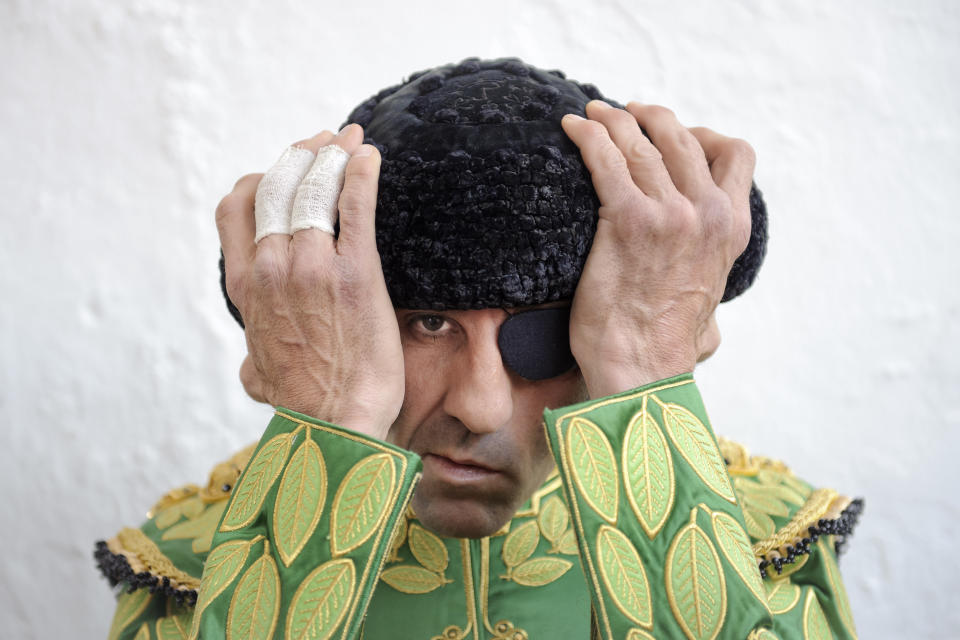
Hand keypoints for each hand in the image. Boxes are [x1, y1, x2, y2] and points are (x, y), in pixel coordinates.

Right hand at [217, 125, 403, 438]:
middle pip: (278, 186)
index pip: (237, 206)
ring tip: (349, 140)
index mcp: (245, 285)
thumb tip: (252, 368)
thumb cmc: (301, 403)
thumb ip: (252, 358)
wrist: (335, 424)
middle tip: (324, 141)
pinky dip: (361, 173)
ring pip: (316, 189)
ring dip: (332, 156)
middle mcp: (271, 267)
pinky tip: (368, 155)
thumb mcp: (257, 375)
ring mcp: (312, 266)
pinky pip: (356, 206)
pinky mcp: (356, 272)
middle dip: (301, 154)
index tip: (282, 169)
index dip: (259, 178)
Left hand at [561, 101, 754, 397]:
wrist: (641, 370)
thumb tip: (709, 325)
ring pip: (640, 142)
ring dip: (612, 119)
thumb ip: (709, 300)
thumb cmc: (666, 349)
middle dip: (650, 117)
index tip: (673, 135)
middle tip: (624, 113)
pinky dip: (587, 136)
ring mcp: (670, 214)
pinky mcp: (627, 220)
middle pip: (681, 137)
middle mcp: (709, 213)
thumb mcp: (711, 315)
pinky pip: (605, 159)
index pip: (736, 153)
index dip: (703, 134)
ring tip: (591, 114)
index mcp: (734, 228)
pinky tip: (570, 128)